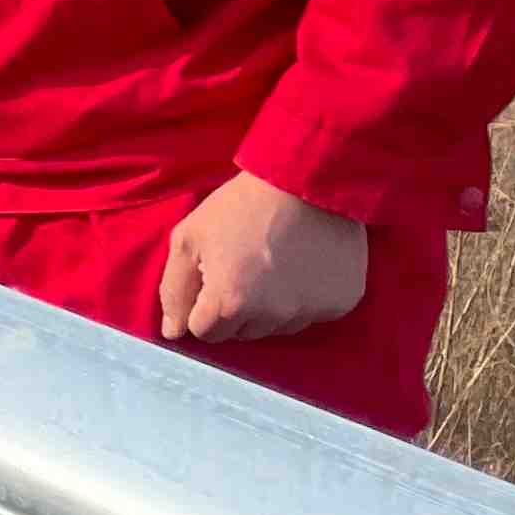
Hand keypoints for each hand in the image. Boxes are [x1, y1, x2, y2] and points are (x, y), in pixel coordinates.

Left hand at [159, 173, 368, 344]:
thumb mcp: (188, 239)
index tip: (213, 277)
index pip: (205, 331)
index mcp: (231, 302)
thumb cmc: (240, 207)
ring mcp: (311, 311)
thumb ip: (174, 291)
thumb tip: (173, 333)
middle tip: (243, 266)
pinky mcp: (341, 303)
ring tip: (272, 264)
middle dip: (235, 308)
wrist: (305, 182)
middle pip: (241, 332)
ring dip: (269, 307)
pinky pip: (312, 314)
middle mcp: (273, 315)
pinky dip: (303, 298)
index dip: (203, 305)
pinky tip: (300, 266)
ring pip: (277, 327)